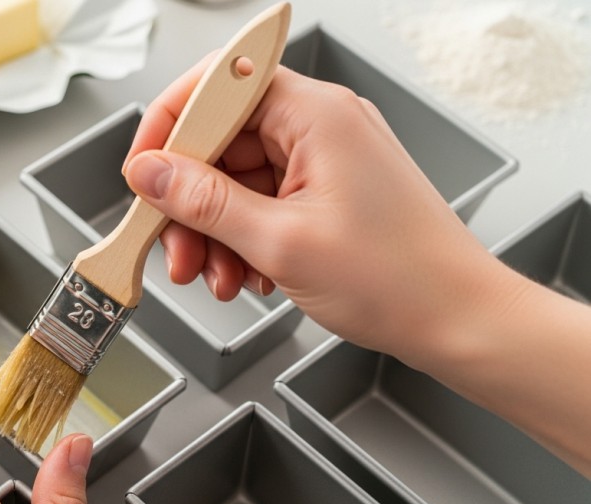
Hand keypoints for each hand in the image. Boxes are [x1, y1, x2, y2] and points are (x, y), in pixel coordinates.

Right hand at [124, 58, 590, 477]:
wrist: (458, 321)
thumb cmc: (399, 278)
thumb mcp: (279, 242)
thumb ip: (204, 202)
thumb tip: (150, 173)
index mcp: (315, 114)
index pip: (218, 86)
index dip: (170, 126)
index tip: (142, 171)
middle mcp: (320, 126)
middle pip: (221, 142)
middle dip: (188, 201)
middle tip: (173, 248)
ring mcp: (324, 160)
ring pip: (236, 180)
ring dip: (213, 231)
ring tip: (213, 277)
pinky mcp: (326, 193)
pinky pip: (261, 203)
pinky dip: (242, 240)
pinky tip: (244, 276)